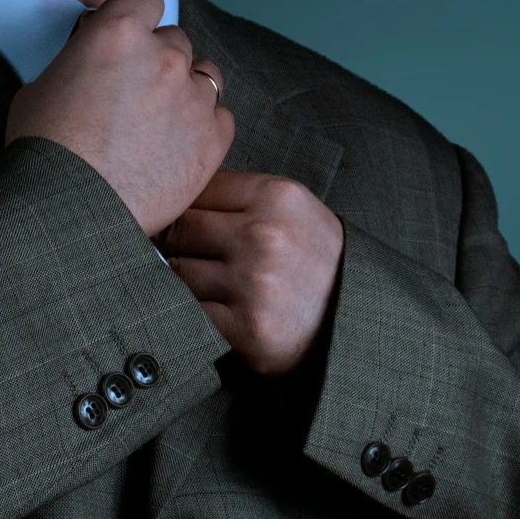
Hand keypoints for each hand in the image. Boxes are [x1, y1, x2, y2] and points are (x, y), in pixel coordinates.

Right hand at [4, 0, 233, 236]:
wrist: (71, 212)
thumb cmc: (44, 154)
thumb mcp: (40, 87)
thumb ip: (78, 62)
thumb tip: (89, 64)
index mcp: (117, 32)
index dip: (135, 16)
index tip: (127, 36)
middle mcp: (164, 56)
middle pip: (175, 39)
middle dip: (157, 59)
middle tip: (134, 93)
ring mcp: (193, 98)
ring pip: (204, 76)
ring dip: (185, 90)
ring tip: (159, 123)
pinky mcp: (212, 139)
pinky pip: (221, 117)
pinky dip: (204, 127)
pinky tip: (178, 147)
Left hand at [164, 171, 344, 374]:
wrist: (354, 321)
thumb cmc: (312, 260)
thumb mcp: (290, 209)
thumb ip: (236, 196)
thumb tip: (165, 199)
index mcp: (274, 196)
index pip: (194, 190)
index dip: (180, 208)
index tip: (181, 224)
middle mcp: (264, 236)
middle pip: (179, 229)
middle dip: (173, 244)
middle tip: (181, 257)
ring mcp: (254, 283)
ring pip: (178, 272)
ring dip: (182, 282)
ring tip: (206, 287)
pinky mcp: (246, 328)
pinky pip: (189, 313)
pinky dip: (191, 315)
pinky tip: (213, 312)